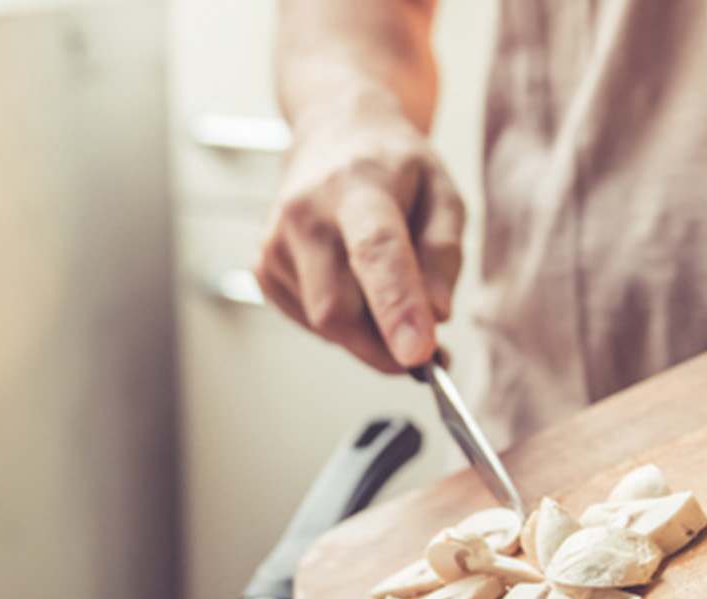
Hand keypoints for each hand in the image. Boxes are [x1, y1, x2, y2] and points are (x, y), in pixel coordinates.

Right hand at [256, 112, 463, 372]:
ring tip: (386, 289)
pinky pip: (311, 322)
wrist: (333, 136)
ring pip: (326, 325)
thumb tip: (436, 316)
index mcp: (356, 185)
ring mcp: (275, 243)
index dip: (397, 306)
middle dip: (385, 346)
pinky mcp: (262, 269)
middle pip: (339, 309)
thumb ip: (444, 255)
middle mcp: (304, 213)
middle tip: (426, 350)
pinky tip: (351, 282)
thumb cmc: (392, 167)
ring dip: (367, 331)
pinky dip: (343, 322)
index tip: (418, 354)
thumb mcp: (443, 194)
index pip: (374, 251)